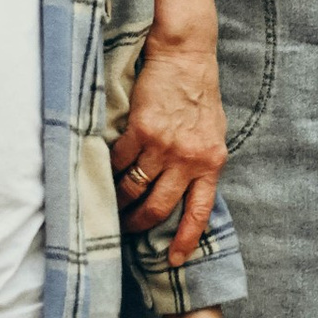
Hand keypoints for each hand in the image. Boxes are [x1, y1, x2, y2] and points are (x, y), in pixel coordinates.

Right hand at [114, 35, 227, 267]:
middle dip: (139, 224)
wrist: (185, 57)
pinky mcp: (141, 131)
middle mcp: (189, 158)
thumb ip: (202, 161)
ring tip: (111, 205)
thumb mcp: (214, 133)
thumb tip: (189, 189)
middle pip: (158, 207)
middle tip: (126, 229)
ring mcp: (164, 146)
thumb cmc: (200, 94)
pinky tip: (104, 174)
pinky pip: (119, 163)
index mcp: (211, 162)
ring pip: (134, 188)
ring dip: (120, 201)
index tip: (175, 260)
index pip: (199, 211)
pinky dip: (110, 171)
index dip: (186, 239)